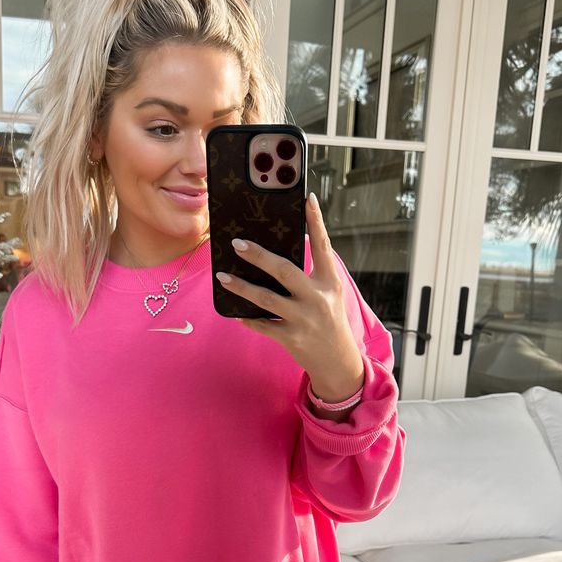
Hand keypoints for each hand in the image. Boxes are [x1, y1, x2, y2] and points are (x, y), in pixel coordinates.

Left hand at [215, 192, 364, 399]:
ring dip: (241, 287)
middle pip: (284, 270)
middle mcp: (318, 298)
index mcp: (329, 281)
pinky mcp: (292, 338)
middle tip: (237, 243)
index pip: (322, 246)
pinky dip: (248, 318)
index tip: (307, 199)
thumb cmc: (328, 320)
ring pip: (266, 299)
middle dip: (258, 256)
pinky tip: (236, 312)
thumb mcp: (328, 294)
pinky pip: (263, 325)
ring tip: (223, 276)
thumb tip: (273, 255)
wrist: (338, 362)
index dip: (316, 222)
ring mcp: (304, 319)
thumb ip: (309, 275)